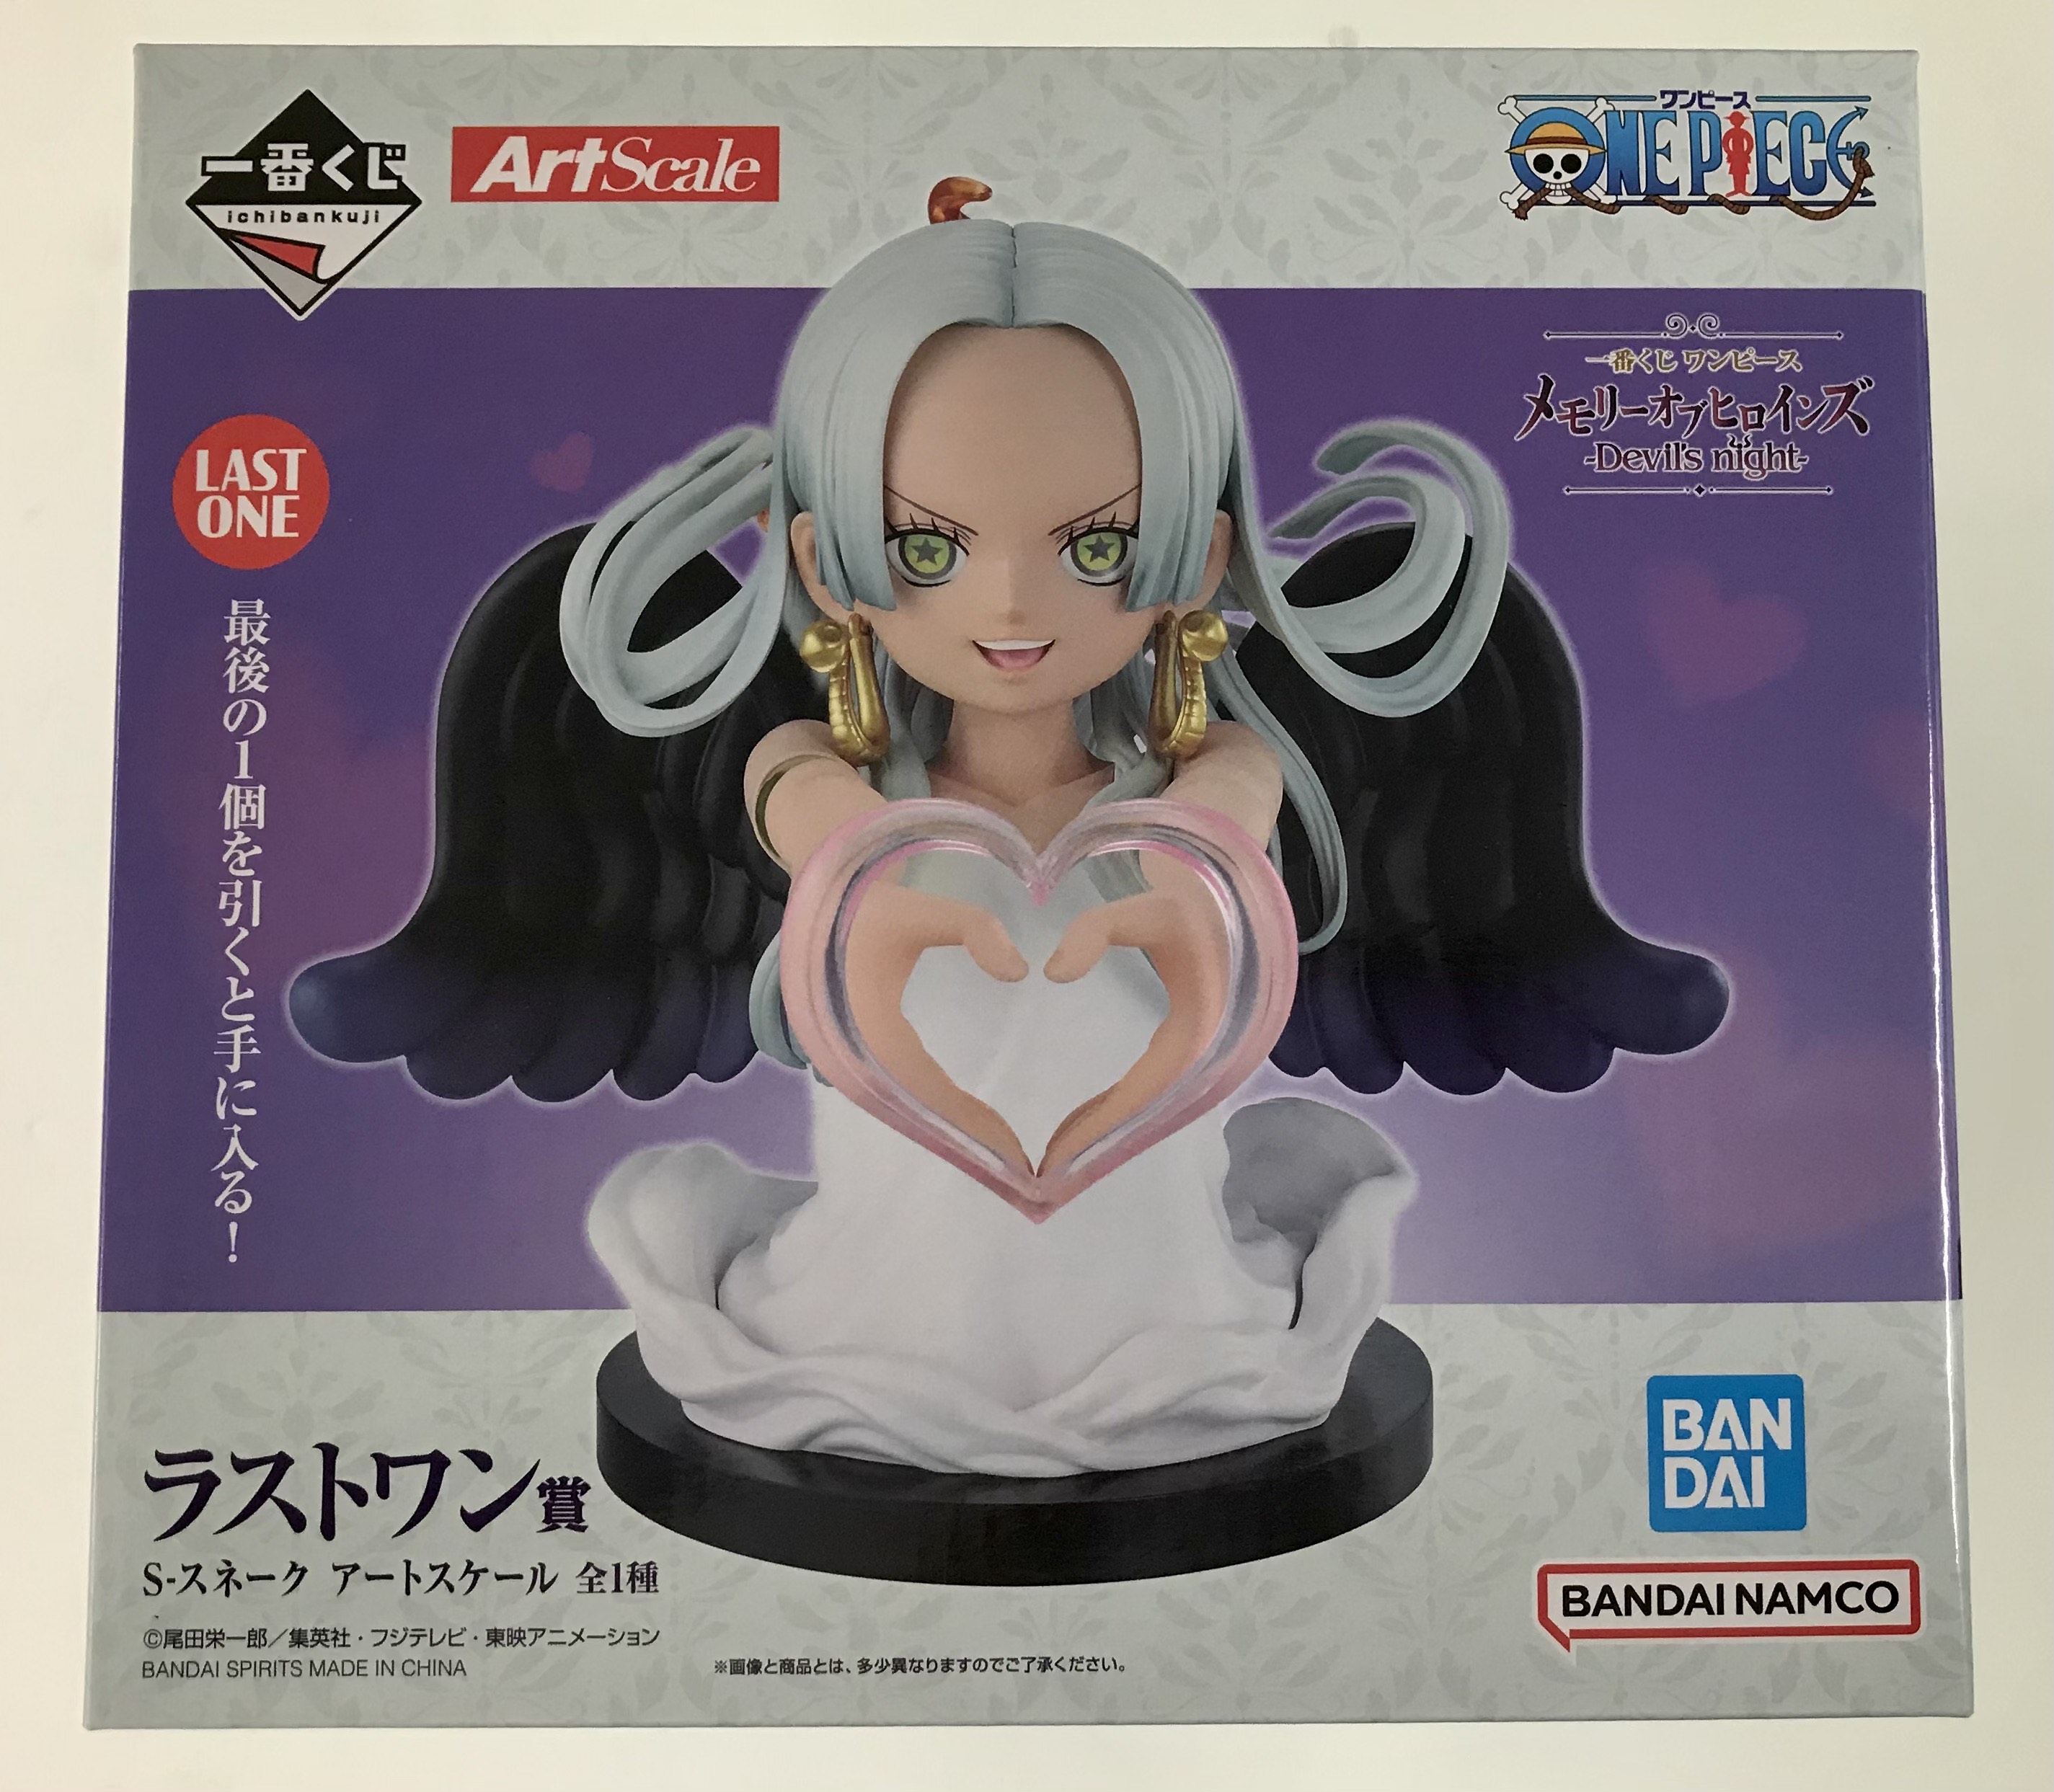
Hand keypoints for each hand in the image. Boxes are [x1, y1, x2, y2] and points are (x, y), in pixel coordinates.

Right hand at [843, 879, 1033, 1174]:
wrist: (814, 900)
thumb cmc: (862, 906)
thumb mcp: (917, 908)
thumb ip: (972, 928)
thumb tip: (1020, 973)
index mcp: (862, 1026)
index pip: (921, 1087)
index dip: (965, 1120)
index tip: (1011, 1150)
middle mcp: (849, 1054)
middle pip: (912, 1111)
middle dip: (963, 1140)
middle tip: (1018, 1167)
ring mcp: (847, 1058)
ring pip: (903, 1108)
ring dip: (949, 1130)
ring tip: (1002, 1152)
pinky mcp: (856, 1052)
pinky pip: (898, 1092)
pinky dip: (934, 1109)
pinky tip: (969, 1119)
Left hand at [1038, 865, 1229, 1174]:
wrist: (1227, 897)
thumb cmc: (1187, 904)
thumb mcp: (1143, 908)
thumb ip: (1097, 930)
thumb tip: (1052, 974)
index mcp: (1201, 1025)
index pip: (1147, 1090)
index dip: (1105, 1122)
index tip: (1061, 1153)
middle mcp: (1207, 1051)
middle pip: (1149, 1113)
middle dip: (1102, 1146)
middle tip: (1050, 1178)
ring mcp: (1200, 1054)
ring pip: (1150, 1109)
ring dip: (1108, 1136)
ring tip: (1057, 1162)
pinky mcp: (1187, 1048)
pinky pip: (1149, 1091)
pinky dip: (1116, 1112)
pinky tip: (1081, 1125)